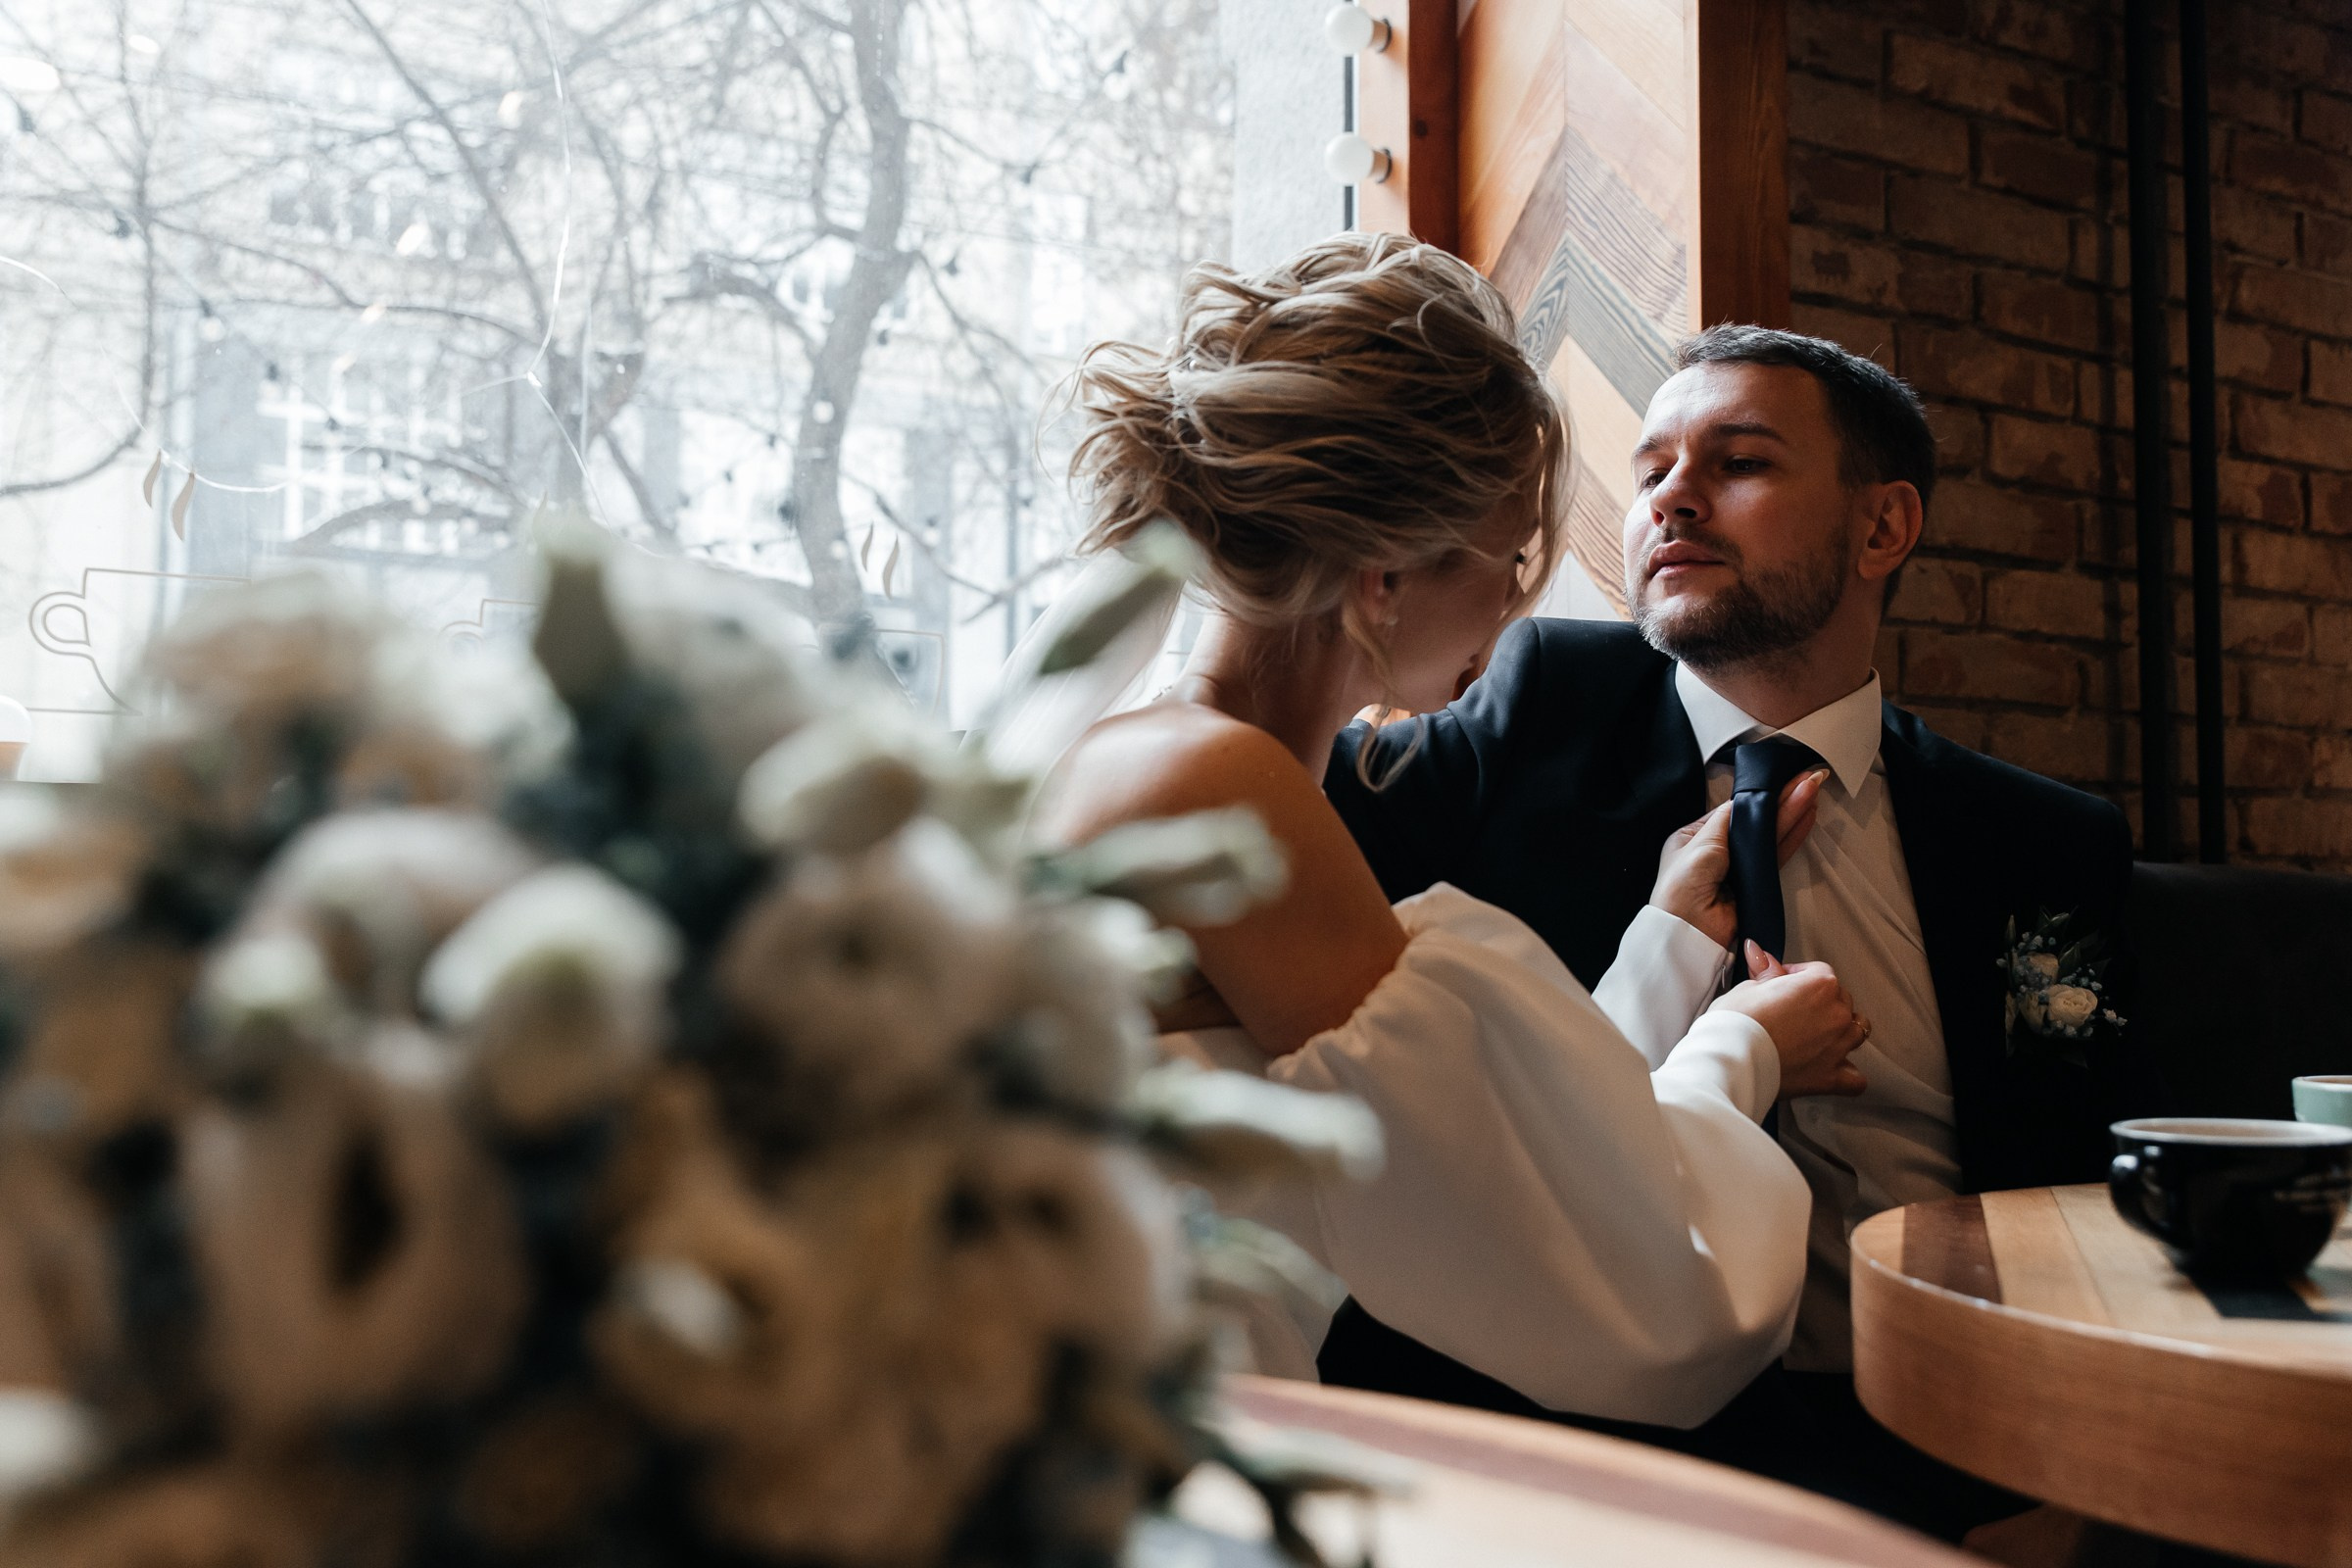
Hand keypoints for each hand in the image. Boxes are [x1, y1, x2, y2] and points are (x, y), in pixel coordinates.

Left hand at [1648, 769, 1832, 947]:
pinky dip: (1793, 835)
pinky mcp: (1756, 883)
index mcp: (1695, 838)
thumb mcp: (1700, 843)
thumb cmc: (1682, 886)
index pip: (1732, 811)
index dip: (1755, 796)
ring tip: (1812, 789)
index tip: (1777, 779)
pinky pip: (1777, 854)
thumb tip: (1743, 801)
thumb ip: (1725, 820)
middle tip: (1807, 777)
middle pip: (1755, 820)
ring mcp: (1738, 868)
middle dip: (1781, 799)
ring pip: (1770, 834)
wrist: (1689, 931)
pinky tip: (1807, 817)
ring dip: (1791, 812)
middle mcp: (1717, 851)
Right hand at [1711, 942, 1868, 1098]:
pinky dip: (1847, 1075)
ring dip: (1842, 1031)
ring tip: (1818, 1036)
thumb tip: (1759, 953)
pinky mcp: (1831, 1076)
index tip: (1783, 982)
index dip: (1798, 975)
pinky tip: (1833, 1070)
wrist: (1730, 1061)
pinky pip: (1855, 1078)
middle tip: (1793, 1010)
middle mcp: (1835, 1014)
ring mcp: (1837, 1046)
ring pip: (1857, 1031)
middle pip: (1841, 999)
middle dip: (1821, 1002)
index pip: (1819, 971)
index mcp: (1819, 985)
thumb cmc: (1736, 1023)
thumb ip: (1764, 972)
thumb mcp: (1747, 988)